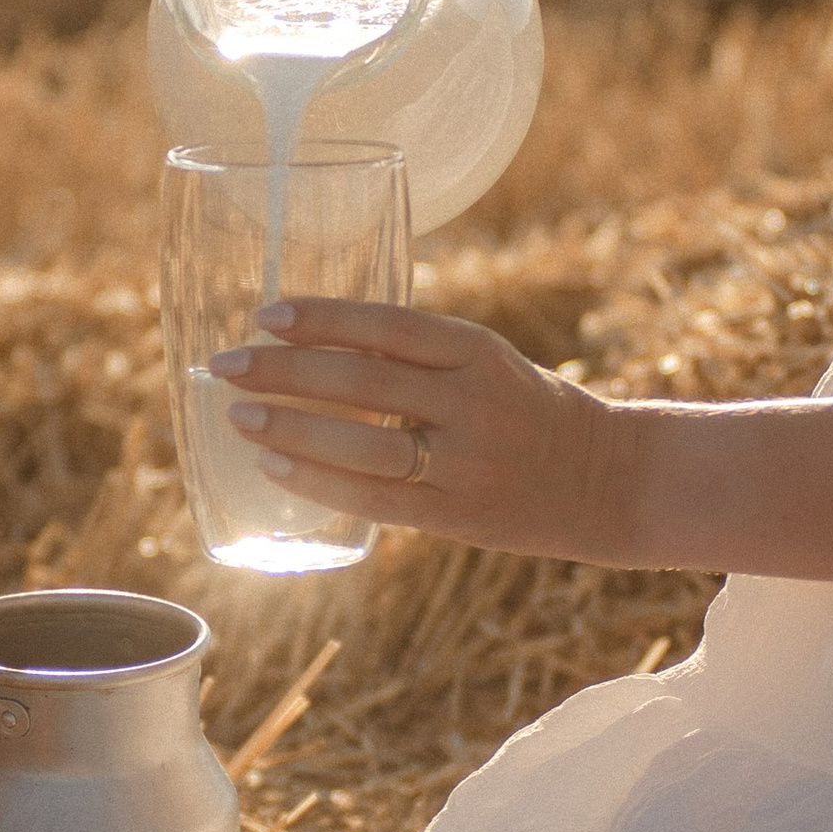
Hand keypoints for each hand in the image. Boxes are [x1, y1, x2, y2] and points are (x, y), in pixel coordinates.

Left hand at [207, 298, 651, 563]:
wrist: (605, 480)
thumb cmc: (524, 411)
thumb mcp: (486, 362)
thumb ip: (416, 356)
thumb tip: (308, 345)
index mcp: (480, 352)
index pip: (389, 327)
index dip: (323, 319)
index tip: (266, 315)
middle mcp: (474, 404)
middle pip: (364, 383)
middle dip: (286, 372)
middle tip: (227, 367)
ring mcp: (466, 464)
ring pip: (364, 445)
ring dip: (293, 429)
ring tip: (240, 417)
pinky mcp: (458, 516)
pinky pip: (376, 499)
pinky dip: (320, 482)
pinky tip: (276, 467)